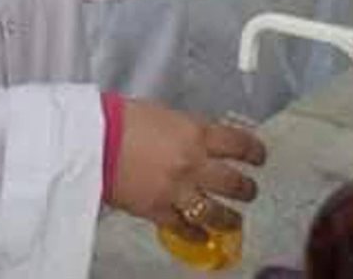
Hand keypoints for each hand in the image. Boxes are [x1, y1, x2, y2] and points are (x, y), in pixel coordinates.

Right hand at [103, 99, 265, 237]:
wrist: (93, 141)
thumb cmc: (122, 119)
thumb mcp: (164, 114)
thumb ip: (186, 129)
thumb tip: (198, 139)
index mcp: (196, 134)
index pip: (238, 144)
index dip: (254, 151)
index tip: (259, 157)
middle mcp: (194, 164)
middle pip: (234, 183)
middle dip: (247, 189)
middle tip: (249, 190)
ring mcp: (178, 191)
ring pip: (217, 213)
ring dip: (230, 218)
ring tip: (234, 220)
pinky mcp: (159, 211)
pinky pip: (185, 229)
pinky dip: (196, 235)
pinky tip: (203, 238)